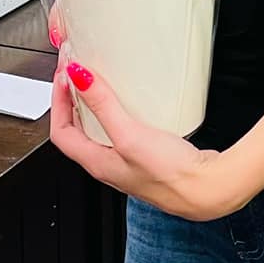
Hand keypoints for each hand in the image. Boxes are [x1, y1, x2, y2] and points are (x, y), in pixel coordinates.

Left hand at [49, 58, 247, 219]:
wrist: (205, 190)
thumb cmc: (169, 175)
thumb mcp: (130, 135)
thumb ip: (103, 106)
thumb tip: (77, 78)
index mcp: (96, 163)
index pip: (61, 131)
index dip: (57, 101)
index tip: (64, 74)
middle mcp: (108, 164)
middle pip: (76, 130)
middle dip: (71, 99)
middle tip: (76, 72)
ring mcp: (127, 162)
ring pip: (98, 131)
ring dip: (93, 105)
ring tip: (98, 82)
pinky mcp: (146, 156)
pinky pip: (121, 131)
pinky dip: (117, 111)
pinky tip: (132, 102)